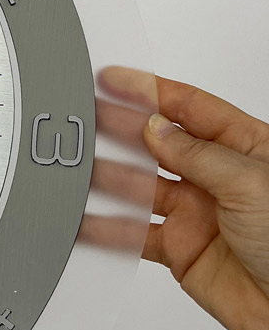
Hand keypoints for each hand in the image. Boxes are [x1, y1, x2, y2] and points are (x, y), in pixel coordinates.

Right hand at [100, 67, 268, 329]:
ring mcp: (197, 213)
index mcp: (246, 149)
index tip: (114, 80)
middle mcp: (218, 178)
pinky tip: (87, 218)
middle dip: (120, 128)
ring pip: (140, 187)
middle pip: (159, 144)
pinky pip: (135, 233)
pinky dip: (108, 228)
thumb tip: (158, 129)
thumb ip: (198, 155)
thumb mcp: (251, 183)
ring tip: (77, 167)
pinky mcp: (181, 249)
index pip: (190, 109)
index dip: (150, 92)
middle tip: (84, 117)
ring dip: (108, 177)